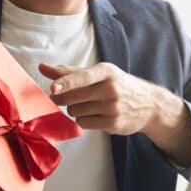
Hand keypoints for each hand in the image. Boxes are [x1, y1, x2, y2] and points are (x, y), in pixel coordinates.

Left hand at [39, 62, 190, 164]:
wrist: (148, 104)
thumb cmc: (116, 84)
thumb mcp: (98, 73)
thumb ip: (69, 72)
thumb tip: (42, 67)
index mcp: (106, 71)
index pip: (82, 77)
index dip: (65, 83)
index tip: (52, 89)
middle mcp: (111, 88)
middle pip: (73, 97)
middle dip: (61, 99)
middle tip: (59, 97)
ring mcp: (113, 107)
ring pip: (76, 111)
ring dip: (74, 109)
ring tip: (87, 105)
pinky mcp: (113, 123)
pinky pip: (84, 123)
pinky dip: (83, 120)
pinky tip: (93, 114)